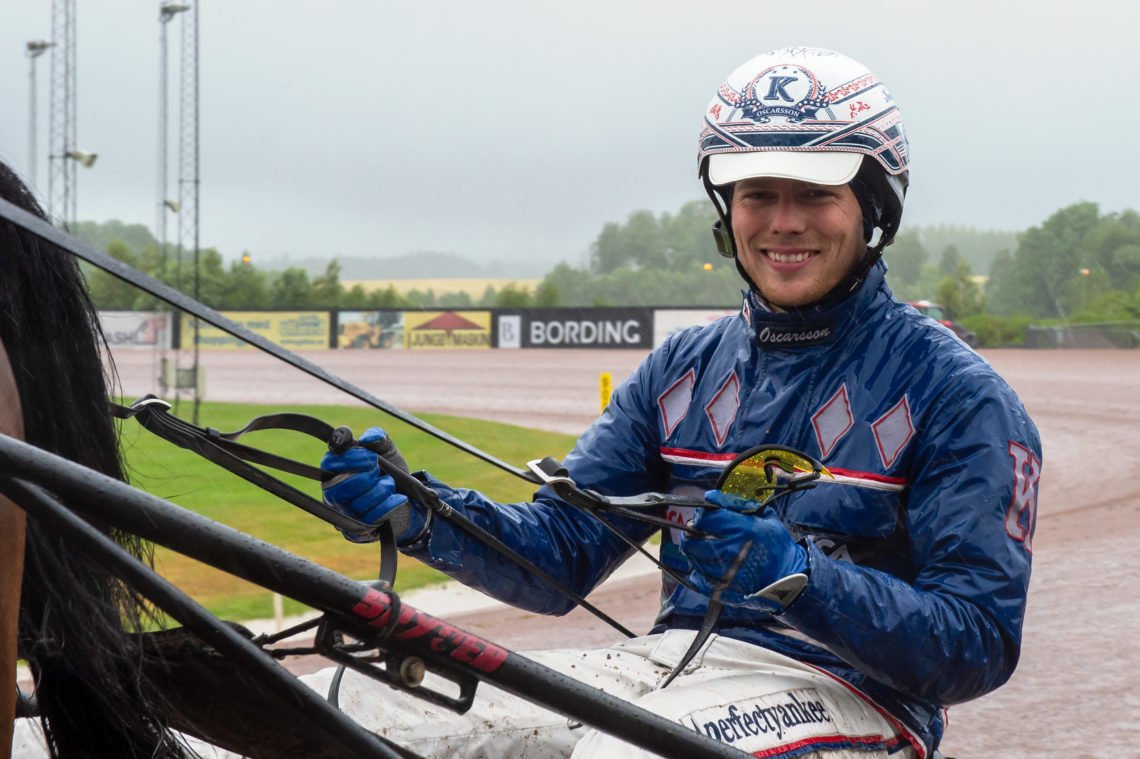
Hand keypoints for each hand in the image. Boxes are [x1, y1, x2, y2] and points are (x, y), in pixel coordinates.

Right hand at [320, 427, 428, 543]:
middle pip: (339, 487)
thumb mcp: (387, 451)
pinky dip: (387, 505)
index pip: (329, 463)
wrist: (407, 501)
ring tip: (390, 483)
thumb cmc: (389, 472)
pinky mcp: (356, 531)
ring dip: (380, 490)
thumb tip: (370, 438)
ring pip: (356, 504)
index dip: (350, 459)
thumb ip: (379, 439)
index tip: (371, 457)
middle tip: (379, 471)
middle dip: (365, 477)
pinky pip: (370, 519)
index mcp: (334, 470)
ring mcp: (343, 513)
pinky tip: (398, 497)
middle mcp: (332, 493)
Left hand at [678, 490, 808, 611]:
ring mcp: (724, 573)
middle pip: (692, 539)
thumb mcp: (764, 516)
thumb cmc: (776, 544)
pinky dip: (698, 569)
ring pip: (693, 558)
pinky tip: (708, 564)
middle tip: (700, 531)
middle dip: (693, 533)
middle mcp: (730, 551)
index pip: (705, 518)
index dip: (701, 515)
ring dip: (695, 550)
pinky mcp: (721, 589)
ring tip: (705, 547)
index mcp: (742, 530)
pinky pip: (696, 577)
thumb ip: (737, 504)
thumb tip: (710, 497)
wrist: (788, 577)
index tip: (705, 516)